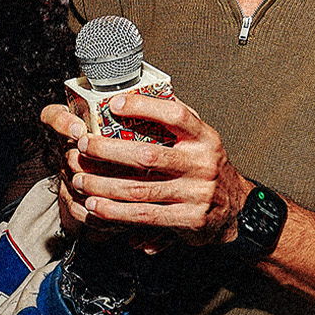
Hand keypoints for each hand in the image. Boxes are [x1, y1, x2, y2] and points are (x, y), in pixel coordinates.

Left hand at [49, 94, 253, 245]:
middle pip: (148, 156)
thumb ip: (174, 123)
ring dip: (103, 185)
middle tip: (83, 145)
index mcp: (205, 139)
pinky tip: (95, 207)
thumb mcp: (199, 140)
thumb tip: (137, 95)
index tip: (115, 104)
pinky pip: (144, 216)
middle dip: (108, 150)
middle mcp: (202, 165)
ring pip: (140, 189)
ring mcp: (196, 194)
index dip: (144, 107)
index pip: (176, 115)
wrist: (235, 209)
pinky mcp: (188, 220)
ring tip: (80, 179)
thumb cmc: (205, 168)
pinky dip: (115, 213)